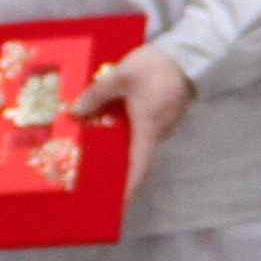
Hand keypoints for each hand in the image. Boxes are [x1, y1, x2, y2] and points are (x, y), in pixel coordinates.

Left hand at [88, 48, 192, 208]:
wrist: (186, 53)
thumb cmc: (156, 67)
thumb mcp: (121, 76)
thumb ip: (97, 94)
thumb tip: (75, 112)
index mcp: (147, 129)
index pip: (137, 168)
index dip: (127, 189)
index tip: (115, 206)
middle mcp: (157, 133)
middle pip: (134, 158)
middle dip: (114, 169)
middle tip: (89, 176)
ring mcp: (161, 124)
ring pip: (136, 142)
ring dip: (117, 147)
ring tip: (91, 149)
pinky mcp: (162, 114)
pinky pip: (140, 129)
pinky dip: (124, 132)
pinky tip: (108, 124)